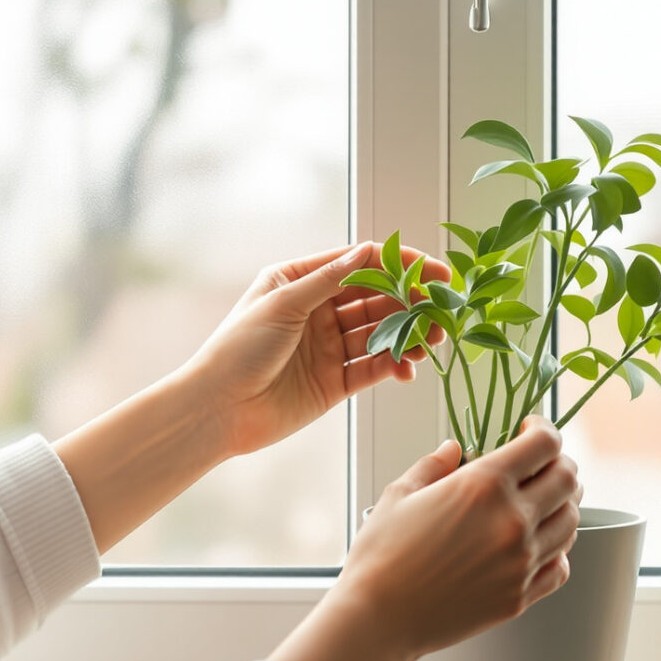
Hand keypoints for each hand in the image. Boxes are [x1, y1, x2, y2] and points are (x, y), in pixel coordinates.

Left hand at [182, 241, 443, 457]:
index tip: (433, 270)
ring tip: (434, 340)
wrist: (218, 410)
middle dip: (411, 301)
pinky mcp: (335, 381)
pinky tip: (409, 368)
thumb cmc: (237, 349)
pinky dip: (395, 366)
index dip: (398, 264)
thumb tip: (368, 251)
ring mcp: (328, 346)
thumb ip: (329, 280)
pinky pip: (374, 368)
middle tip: (442, 307)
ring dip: (409, 334)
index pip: (359, 264)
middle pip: (376, 298)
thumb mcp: (282, 303)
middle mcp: (317, 310)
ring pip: (381, 333)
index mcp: (299, 281)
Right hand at [270, 418, 581, 660]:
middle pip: (569, 480)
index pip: (545, 443)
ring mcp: (521, 562)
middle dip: (560, 464)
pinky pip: (561, 567)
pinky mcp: (520, 596)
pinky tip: (537, 544)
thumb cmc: (381, 556)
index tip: (531, 429)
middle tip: (542, 465)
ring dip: (562, 506)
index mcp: (484, 485)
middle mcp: (513, 520)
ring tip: (540, 503)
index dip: (544, 428)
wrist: (378, 618)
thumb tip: (454, 449)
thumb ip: (433, 465)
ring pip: (571, 522)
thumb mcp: (401, 494)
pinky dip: (557, 550)